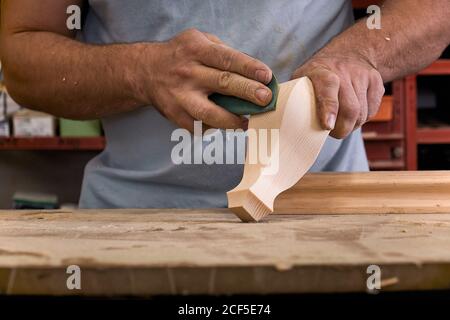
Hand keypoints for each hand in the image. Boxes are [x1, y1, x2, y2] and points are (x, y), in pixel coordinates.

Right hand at [136, 28, 272, 131]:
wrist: (145, 71)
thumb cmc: (181, 55)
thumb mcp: (199, 40)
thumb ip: (224, 52)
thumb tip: (254, 73)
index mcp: (196, 50)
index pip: (227, 59)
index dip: (249, 68)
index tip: (267, 77)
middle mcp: (188, 73)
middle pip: (223, 83)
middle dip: (248, 92)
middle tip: (265, 99)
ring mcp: (180, 96)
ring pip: (210, 113)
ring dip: (232, 120)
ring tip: (248, 122)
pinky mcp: (176, 115)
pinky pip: (200, 126)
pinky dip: (216, 127)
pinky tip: (227, 125)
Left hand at [292, 54, 384, 138]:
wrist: (349, 53)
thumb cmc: (317, 76)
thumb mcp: (302, 79)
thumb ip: (295, 98)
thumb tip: (286, 123)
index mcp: (320, 71)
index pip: (328, 88)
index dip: (329, 108)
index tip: (328, 125)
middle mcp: (343, 71)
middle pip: (350, 108)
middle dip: (342, 129)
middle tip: (333, 133)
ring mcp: (362, 75)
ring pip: (363, 113)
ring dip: (352, 126)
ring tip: (341, 124)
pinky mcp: (376, 81)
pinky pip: (372, 110)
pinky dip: (363, 119)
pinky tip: (353, 115)